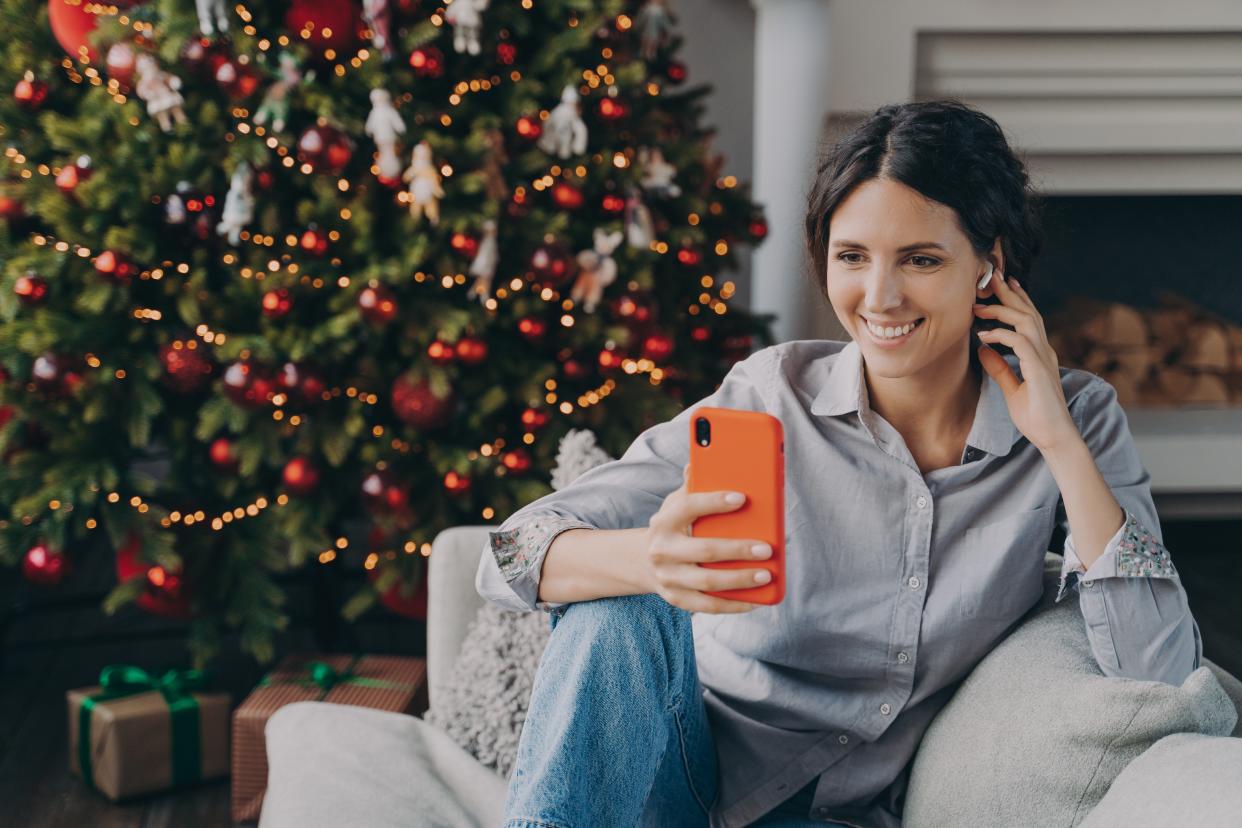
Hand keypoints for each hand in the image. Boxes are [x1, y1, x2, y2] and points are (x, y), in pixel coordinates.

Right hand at [641, 467, 771, 613]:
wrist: (643, 561)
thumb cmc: (674, 526)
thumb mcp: (677, 503)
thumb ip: (693, 487)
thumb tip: (700, 461)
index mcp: (665, 520)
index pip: (688, 506)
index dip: (714, 501)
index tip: (742, 498)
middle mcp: (662, 549)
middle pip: (703, 549)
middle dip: (738, 549)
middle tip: (767, 548)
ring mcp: (668, 577)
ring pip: (707, 581)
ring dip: (740, 579)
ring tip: (767, 574)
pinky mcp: (677, 598)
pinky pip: (708, 606)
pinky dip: (734, 604)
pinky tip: (757, 598)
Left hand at [973, 275, 1080, 452]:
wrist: (1053, 437)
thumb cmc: (1036, 417)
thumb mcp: (1011, 389)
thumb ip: (999, 368)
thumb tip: (983, 350)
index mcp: (1039, 354)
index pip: (1029, 318)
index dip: (1016, 299)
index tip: (999, 285)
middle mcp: (1044, 351)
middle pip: (1029, 313)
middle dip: (1008, 293)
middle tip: (989, 278)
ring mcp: (1044, 360)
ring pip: (1027, 321)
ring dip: (1002, 310)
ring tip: (979, 307)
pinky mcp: (1040, 371)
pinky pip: (1021, 343)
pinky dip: (1002, 335)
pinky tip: (984, 335)